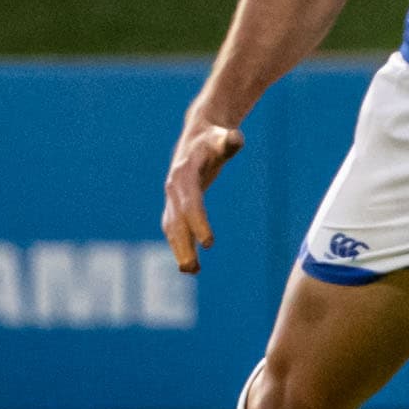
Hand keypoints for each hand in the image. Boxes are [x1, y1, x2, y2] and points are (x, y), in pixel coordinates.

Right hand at [162, 120, 244, 272]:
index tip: (210, 243)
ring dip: (179, 250)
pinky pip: (175, 229)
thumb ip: (229, 141)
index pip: (191, 203)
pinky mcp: (175, 205)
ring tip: (192, 271)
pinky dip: (181, 246)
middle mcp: (173, 188)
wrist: (197, 136)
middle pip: (176, 221)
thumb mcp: (222, 137)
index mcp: (184, 173)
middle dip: (183, 245)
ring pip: (172, 228)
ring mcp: (171, 198)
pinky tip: (190, 266)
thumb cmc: (213, 139)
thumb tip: (236, 138)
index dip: (198, 222)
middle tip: (192, 268)